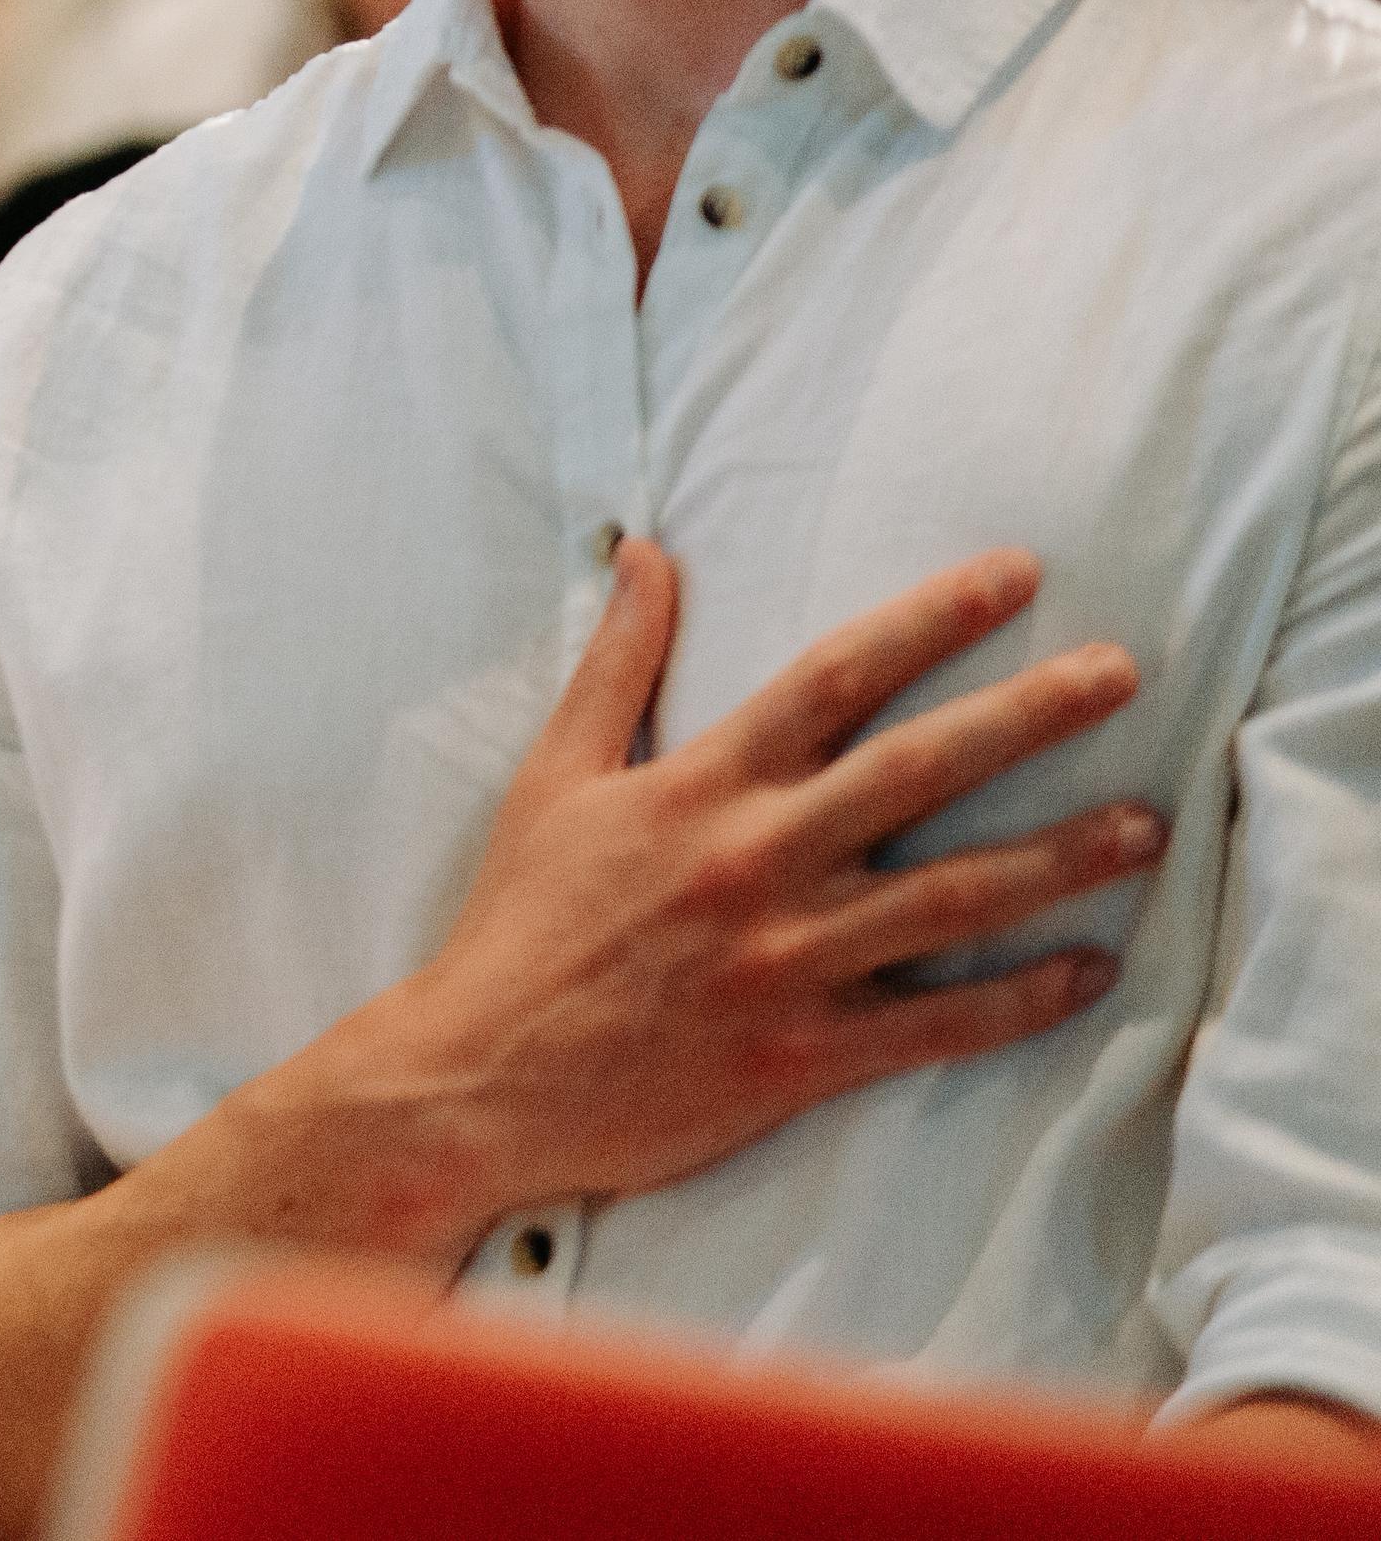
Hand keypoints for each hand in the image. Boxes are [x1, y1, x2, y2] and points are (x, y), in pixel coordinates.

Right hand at [275, 540, 1151, 1262]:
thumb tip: (644, 552)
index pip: (833, 678)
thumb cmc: (519, 920)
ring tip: (1144, 829)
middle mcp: (757, 860)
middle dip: (1030, 715)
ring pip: (953, 898)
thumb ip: (616, 663)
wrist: (482, 1075)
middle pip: (919, 769)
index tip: (1013, 577)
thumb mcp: (555, 775)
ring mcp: (788, 960)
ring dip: (1059, 859)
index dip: (929, 619)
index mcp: (700, 785)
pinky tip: (1088, 972)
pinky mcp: (804, 1052)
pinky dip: (1021, 999)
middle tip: (1120, 672)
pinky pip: (938, 1023)